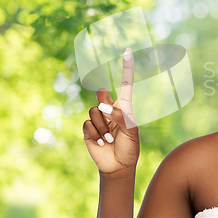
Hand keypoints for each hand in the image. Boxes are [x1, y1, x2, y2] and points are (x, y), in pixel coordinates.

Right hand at [82, 48, 139, 173]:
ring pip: (94, 111)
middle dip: (104, 103)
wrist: (118, 165)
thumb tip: (102, 107)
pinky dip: (96, 134)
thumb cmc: (129, 147)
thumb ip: (120, 117)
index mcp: (124, 106)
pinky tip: (101, 142)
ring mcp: (98, 118)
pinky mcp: (88, 129)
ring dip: (103, 127)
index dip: (126, 68)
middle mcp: (110, 109)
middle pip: (102, 93)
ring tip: (109, 138)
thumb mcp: (131, 131)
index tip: (127, 51)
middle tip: (110, 116)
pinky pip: (87, 124)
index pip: (125, 84)